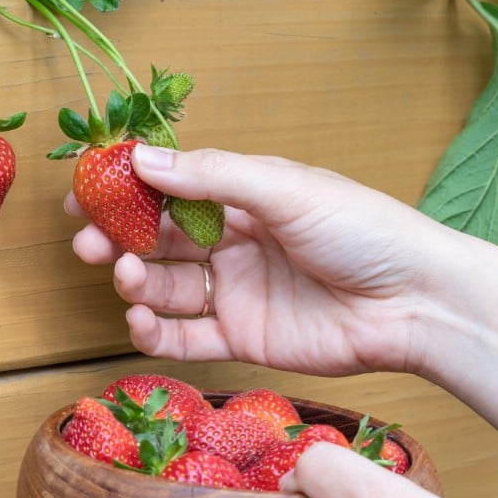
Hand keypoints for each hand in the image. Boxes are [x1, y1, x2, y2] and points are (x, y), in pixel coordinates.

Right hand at [68, 146, 452, 377]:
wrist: (413, 302)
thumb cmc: (363, 230)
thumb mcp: (285, 189)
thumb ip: (213, 176)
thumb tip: (142, 159)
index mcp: (246, 195)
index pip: (171, 187)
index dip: (126, 189)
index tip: (84, 191)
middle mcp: (235, 242)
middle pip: (159, 238)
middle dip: (118, 238)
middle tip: (85, 242)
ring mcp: (238, 291)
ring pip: (167, 288)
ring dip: (135, 281)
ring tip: (126, 275)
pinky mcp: (245, 338)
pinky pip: (186, 338)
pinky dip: (155, 333)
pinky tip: (139, 321)